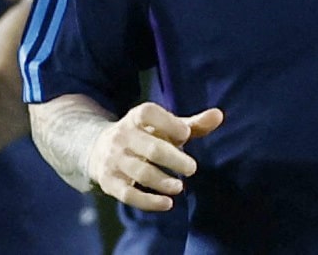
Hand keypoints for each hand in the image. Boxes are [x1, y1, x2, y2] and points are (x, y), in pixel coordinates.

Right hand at [87, 102, 223, 210]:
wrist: (98, 149)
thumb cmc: (144, 137)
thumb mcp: (164, 127)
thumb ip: (193, 124)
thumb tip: (219, 115)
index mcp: (136, 117)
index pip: (149, 114)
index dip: (169, 123)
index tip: (186, 134)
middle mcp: (123, 136)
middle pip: (151, 148)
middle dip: (174, 159)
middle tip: (192, 168)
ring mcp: (114, 159)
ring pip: (141, 173)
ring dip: (163, 182)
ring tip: (180, 187)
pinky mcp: (109, 182)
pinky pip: (128, 195)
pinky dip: (149, 201)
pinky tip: (167, 203)